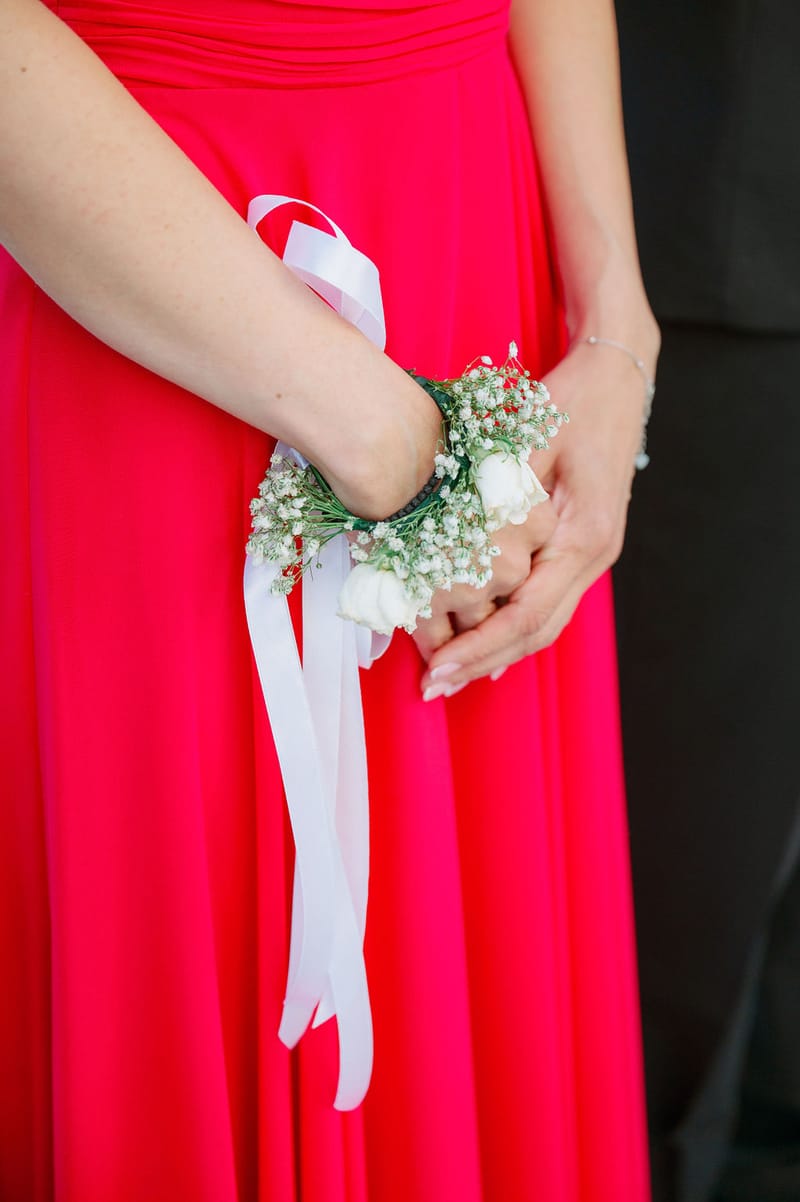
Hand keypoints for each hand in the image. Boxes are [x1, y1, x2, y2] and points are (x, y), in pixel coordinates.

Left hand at [418, 335, 657, 696]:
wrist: (615, 374)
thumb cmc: (572, 399)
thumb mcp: (527, 439)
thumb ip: (497, 497)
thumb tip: (451, 550)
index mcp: (585, 535)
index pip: (529, 614)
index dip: (481, 648)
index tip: (439, 670)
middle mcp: (594, 554)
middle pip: (538, 632)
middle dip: (483, 662)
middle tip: (433, 686)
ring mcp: (592, 553)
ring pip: (545, 622)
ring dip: (496, 650)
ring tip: (449, 672)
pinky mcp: (581, 545)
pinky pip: (546, 600)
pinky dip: (511, 625)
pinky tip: (481, 641)